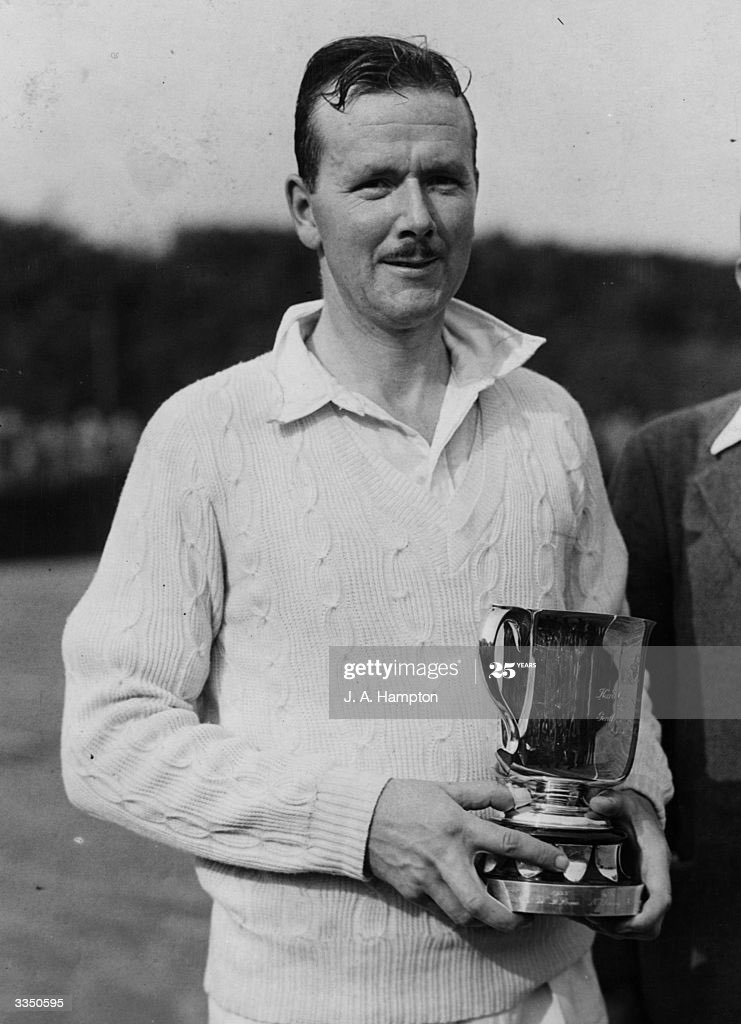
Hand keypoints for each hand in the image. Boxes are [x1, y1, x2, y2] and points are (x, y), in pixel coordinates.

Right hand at [366, 778, 569, 930]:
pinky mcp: (412, 891)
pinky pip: (440, 908)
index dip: (539, 856)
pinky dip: (456, 910)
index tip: (559, 863)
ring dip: (484, 920)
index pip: (508, 844)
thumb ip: (482, 793)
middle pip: (483, 903)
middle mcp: (446, 858)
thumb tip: (512, 798)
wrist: (361, 815)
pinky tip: (464, 902)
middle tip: (526, 917)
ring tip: (498, 913)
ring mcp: (427, 879)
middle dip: (509, 918)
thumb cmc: (404, 798)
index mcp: (458, 828)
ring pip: (462, 915)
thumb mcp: (446, 788)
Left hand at [577, 788, 671, 938]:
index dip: (646, 917)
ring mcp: (644, 890)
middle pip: (650, 922)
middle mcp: (654, 881)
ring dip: (614, 929)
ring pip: (638, 926)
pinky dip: (609, 922)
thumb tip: (595, 803)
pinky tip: (584, 911)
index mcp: (656, 863)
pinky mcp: (634, 893)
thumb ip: (612, 801)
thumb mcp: (624, 802)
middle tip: (594, 920)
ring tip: (586, 917)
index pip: (661, 899)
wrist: (639, 814)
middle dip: (624, 928)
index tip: (625, 923)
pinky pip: (627, 917)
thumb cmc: (634, 810)